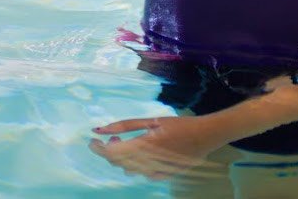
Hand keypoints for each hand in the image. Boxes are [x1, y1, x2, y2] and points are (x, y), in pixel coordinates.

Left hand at [88, 114, 226, 181]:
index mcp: (145, 145)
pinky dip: (135, 164)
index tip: (92, 141)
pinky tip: (142, 153)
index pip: (112, 153)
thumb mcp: (150, 121)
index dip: (98, 149)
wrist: (205, 137)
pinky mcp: (163, 176)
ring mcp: (157, 172)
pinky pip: (141, 174)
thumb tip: (99, 129)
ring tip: (128, 143)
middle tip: (114, 137)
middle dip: (109, 150)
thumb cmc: (178, 125)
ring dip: (122, 157)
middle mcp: (149, 161)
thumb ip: (123, 126)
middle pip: (117, 162)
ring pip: (128, 169)